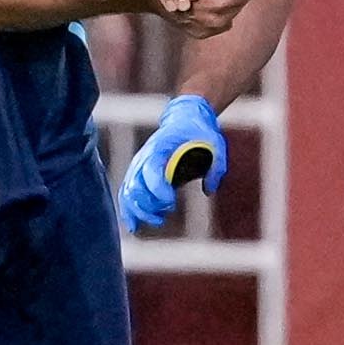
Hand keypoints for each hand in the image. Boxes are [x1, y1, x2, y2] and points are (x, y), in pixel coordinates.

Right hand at [120, 93, 226, 233]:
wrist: (184, 117)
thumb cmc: (199, 130)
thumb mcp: (216, 143)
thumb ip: (216, 166)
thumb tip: (209, 190)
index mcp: (160, 148)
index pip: (150, 173)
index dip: (158, 192)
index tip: (172, 203)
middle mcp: (144, 157)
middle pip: (135, 187)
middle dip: (148, 207)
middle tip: (166, 215)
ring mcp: (139, 165)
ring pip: (127, 192)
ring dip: (138, 212)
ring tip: (157, 221)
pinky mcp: (139, 172)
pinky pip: (127, 193)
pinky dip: (128, 210)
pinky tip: (135, 227)